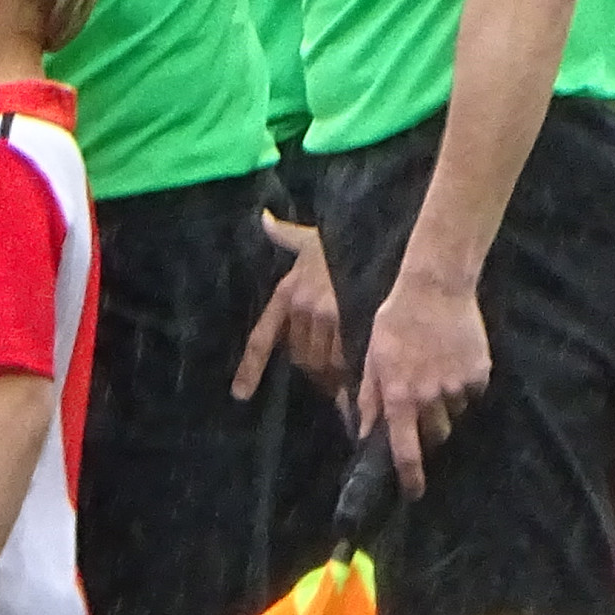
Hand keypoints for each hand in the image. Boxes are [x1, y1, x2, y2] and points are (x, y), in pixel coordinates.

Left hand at [232, 212, 345, 396]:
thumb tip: (265, 219)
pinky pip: (345, 360)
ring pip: (323, 363)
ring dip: (335, 376)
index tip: (240, 394)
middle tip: (334, 376)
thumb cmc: (345, 239)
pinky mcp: (349, 320)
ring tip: (351, 377)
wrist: (374, 232)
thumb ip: (286, 236)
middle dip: (315, 370)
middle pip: (300, 358)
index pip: (262, 337)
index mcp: (287, 292)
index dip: (250, 368)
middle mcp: (300, 305)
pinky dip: (352, 375)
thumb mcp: (311, 238)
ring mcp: (325, 313)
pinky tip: (361, 381)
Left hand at [351, 264, 487, 497]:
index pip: (406, 450)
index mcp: (399, 396)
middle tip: (420, 406)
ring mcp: (457, 387)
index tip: (414, 493)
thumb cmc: (395, 321)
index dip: (411, 477)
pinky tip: (452, 360)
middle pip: (434, 435)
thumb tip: (364, 433)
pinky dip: (462, 385)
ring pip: (453, 413)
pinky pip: (471, 393)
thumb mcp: (372, 359)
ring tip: (435, 373)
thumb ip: (369, 399)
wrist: (435, 288)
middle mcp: (430, 398)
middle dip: (426, 430)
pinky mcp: (479, 374)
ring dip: (444, 405)